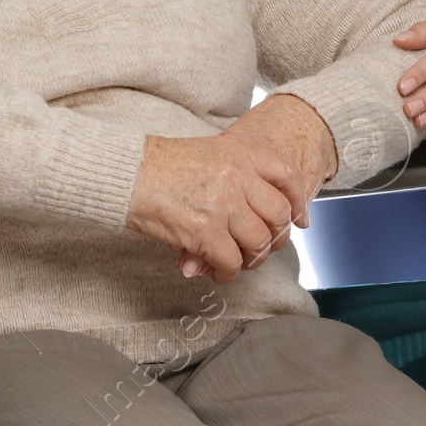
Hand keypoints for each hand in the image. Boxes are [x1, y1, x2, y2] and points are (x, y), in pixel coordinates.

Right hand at [126, 96, 336, 284]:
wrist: (125, 173)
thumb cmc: (157, 165)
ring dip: (250, 259)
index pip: (287, 175)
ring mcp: (224, 204)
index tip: (299, 220)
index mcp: (239, 152)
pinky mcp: (205, 231)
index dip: (298, 201)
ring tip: (234, 262)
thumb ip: (234, 179)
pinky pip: (231, 262)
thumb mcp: (205, 155)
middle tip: (260, 248)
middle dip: (274, 238)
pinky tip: (215, 271)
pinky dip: (227, 272)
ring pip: (258, 243)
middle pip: (278, 215)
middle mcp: (238, 176)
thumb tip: (253, 218)